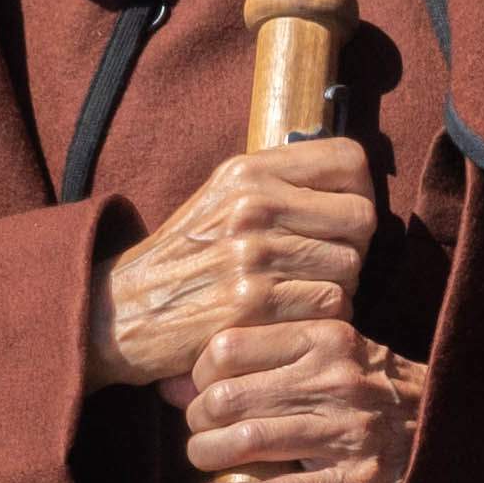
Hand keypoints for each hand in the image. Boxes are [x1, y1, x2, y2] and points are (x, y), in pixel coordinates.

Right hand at [100, 130, 375, 386]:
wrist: (123, 312)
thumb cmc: (187, 260)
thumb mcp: (223, 201)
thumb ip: (281, 185)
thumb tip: (355, 182)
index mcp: (248, 171)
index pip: (350, 161)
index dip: (359, 193)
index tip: (341, 221)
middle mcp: (252, 204)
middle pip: (360, 220)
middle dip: (353, 249)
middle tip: (321, 269)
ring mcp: (253, 253)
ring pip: (351, 267)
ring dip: (337, 289)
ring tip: (299, 296)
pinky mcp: (253, 302)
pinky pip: (331, 306)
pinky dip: (320, 319)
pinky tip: (290, 321)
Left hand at [177, 317, 420, 482]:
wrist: (438, 419)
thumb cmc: (364, 382)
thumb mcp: (319, 350)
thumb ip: (254, 357)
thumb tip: (171, 382)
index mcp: (323, 337)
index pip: (226, 349)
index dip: (197, 375)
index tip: (200, 390)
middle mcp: (334, 379)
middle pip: (227, 398)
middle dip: (197, 421)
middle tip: (200, 430)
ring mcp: (346, 431)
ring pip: (246, 443)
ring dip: (207, 457)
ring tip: (205, 459)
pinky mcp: (353, 479)